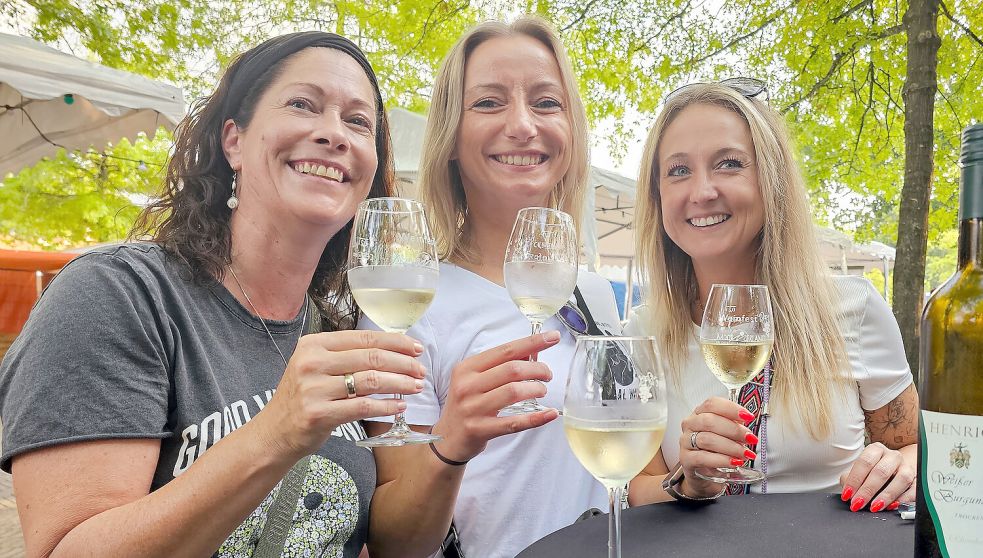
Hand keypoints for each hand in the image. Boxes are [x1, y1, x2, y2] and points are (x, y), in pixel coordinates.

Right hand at [259, 330, 426, 457]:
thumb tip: (392, 349)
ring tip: (416, 387)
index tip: (416, 348)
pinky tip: (399, 407)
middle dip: (403, 363)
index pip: (363, 338)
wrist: (274, 433)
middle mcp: (311, 363)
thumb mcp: (316, 368)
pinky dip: (386, 406)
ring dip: (399, 383)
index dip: (395, 342)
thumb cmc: (302, 398)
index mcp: (313, 345)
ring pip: (370, 381)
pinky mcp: (318, 414)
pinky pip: (362, 407)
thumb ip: (345, 356)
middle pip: (370, 357)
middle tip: (421, 370)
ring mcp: (313, 389)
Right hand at [430, 331, 562, 461]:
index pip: (505, 350)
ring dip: (536, 389)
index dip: (532, 342)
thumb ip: (502, 365)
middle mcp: (467, 385)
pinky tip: (550, 414)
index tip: (553, 337)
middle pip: (512, 370)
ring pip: (514, 392)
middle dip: (538, 369)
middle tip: (547, 374)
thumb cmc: (468, 404)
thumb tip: (533, 351)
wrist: (448, 437)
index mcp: (467, 368)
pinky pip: (514, 422)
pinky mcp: (479, 429)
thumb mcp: (477, 380)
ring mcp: (472, 408)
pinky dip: (536, 418)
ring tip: (542, 390)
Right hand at [677, 396, 756, 497]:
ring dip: (731, 447)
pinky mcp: (685, 459)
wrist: (703, 472)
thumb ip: (735, 426)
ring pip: (707, 439)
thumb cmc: (715, 449)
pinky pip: (703, 458)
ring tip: (745, 454)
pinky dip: (721, 460)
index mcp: (699, 413)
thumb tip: (748, 426)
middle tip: (750, 439)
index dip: (731, 409)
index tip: (749, 417)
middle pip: (710, 421)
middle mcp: (690, 424)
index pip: (712, 404)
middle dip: (734, 430)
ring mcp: (685, 441)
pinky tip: (734, 462)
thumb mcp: (725, 434)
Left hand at [839, 442, 914, 511]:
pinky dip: (904, 500)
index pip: (865, 462)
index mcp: (876, 450)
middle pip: (881, 471)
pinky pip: (915, 490)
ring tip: (875, 507)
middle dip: (868, 490)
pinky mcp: (917, 480)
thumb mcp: (858, 472)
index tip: (847, 495)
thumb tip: (848, 493)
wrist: (894, 471)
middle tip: (858, 503)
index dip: (855, 480)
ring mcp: (907, 467)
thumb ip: (850, 480)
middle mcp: (893, 456)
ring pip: (902, 479)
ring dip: (887, 495)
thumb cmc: (871, 472)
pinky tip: (892, 506)